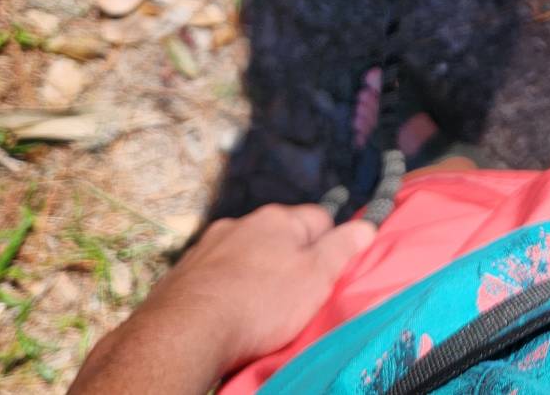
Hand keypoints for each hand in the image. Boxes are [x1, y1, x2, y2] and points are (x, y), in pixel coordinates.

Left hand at [70, 204, 374, 393]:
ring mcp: (208, 246)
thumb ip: (344, 248)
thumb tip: (367, 225)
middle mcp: (241, 223)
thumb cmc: (260, 303)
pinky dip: (224, 288)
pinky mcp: (182, 272)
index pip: (319, 218)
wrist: (185, 332)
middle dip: (289, 259)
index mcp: (277, 219)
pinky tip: (226, 312)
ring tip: (258, 309)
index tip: (328, 272)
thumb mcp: (316, 278)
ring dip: (254, 273)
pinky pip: (214, 274)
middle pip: (279, 236)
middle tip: (295, 296)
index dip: (330, 245)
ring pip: (244, 254)